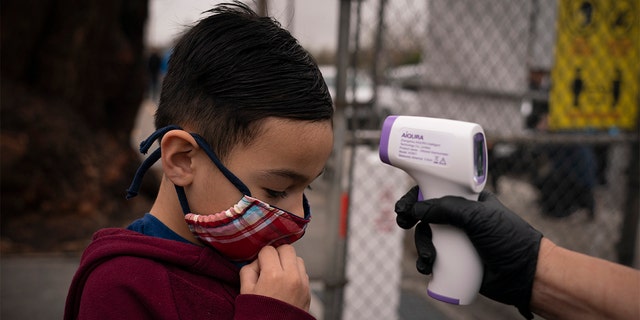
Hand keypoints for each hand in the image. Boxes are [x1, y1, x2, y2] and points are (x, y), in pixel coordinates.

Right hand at [239, 245, 310, 310]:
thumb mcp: (246, 291)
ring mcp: (302, 283)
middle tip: (269, 266)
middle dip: (276, 254)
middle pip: (286, 248)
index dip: (261, 257)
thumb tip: (257, 261)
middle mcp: (291, 276)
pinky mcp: (308, 291)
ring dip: (288, 262)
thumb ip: (249, 270)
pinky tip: (286, 284)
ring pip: (298, 258)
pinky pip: (303, 272)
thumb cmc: (257, 314)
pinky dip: (295, 273)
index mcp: (273, 275)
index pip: (268, 250)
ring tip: (278, 275)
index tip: (259, 267)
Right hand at [395, 186, 542, 318]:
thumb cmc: (509, 239)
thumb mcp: (478, 217)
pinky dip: (425, 262)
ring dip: (421, 246)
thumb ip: (448, 209)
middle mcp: (460, 218)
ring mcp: (457, 239)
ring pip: (427, 237)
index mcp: (467, 201)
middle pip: (426, 213)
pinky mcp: (454, 260)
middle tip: (403, 222)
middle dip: (411, 218)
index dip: (417, 195)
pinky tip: (428, 267)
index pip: (436, 190)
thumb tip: (417, 208)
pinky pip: (432, 258)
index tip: (404, 204)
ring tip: (428, 257)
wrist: (525, 275)